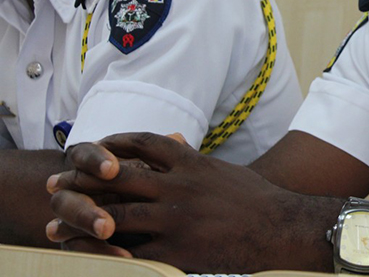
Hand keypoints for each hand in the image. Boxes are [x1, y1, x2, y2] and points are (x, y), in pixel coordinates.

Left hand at [46, 133, 294, 272]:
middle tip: (57, 185)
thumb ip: (194, 159)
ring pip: (116, 216)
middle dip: (83, 181)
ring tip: (59, 225)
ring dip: (83, 220)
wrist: (282, 228)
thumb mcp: (224, 170)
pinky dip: (107, 254)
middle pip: (119, 177)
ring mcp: (177, 220)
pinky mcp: (178, 251)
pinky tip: (90, 256)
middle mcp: (180, 187)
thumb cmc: (256, 199)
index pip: (144, 143)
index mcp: (192, 164)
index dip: (113, 143)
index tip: (93, 147)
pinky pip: (132, 253)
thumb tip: (174, 142)